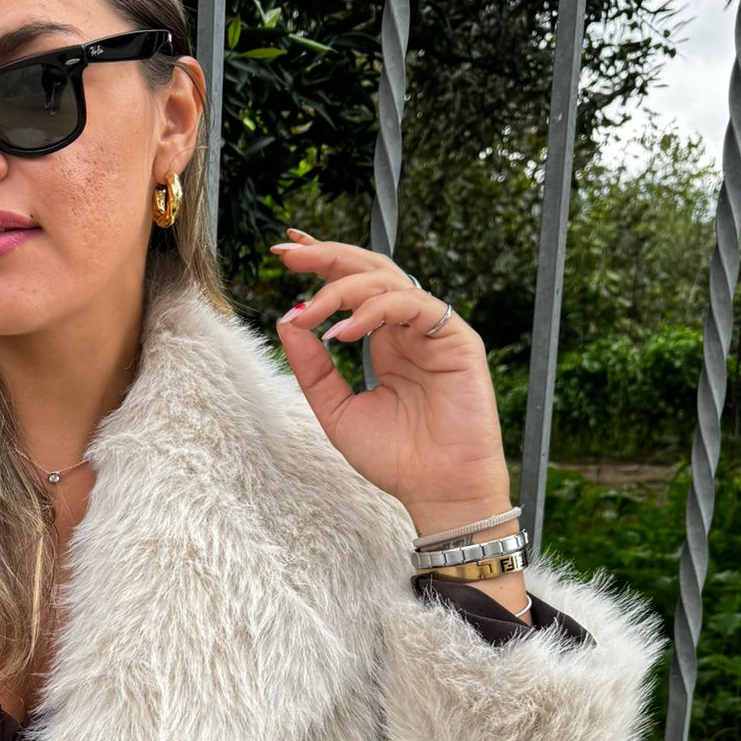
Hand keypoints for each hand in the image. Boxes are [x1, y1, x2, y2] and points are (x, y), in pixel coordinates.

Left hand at [270, 228, 513, 527]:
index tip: (285, 250)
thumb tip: (286, 320)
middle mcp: (408, 328)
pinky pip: (413, 306)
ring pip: (388, 282)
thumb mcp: (336, 409)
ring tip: (310, 312)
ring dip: (342, 289)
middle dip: (326, 256)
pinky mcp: (456, 339)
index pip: (352, 284)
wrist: (435, 490)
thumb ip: (312, 368)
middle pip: (369, 270)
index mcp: (383, 339)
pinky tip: (344, 332)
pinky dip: (374, 311)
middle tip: (288, 253)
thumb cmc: (394, 457)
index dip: (322, 261)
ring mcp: (432, 330)